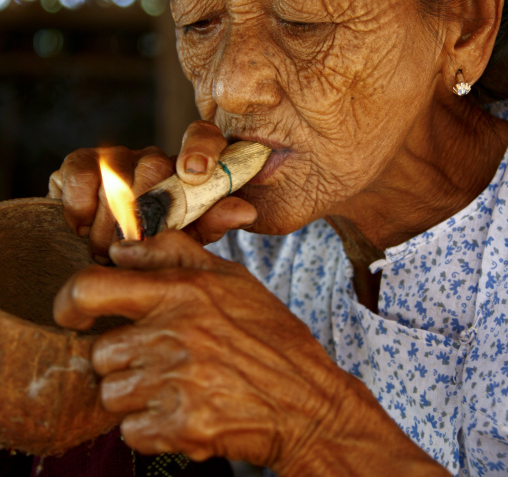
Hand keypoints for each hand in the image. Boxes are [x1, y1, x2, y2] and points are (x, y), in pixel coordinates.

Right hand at [48, 121, 256, 260]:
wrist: (107, 261)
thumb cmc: (154, 249)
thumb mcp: (188, 239)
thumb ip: (214, 220)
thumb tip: (247, 211)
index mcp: (187, 170)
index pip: (204, 136)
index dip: (201, 149)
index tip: (196, 173)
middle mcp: (153, 158)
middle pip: (154, 164)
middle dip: (142, 212)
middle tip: (134, 246)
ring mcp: (116, 158)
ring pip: (115, 171)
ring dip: (108, 219)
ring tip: (106, 248)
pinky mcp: (80, 163)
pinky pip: (80, 172)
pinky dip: (80, 205)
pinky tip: (82, 227)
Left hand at [53, 232, 449, 475]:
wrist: (306, 401)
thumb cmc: (270, 336)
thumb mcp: (231, 279)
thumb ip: (173, 255)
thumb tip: (121, 248)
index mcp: (181, 292)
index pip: (91, 289)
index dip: (70, 303)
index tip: (73, 315)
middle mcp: (173, 335)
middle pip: (100, 353)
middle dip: (123, 359)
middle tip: (159, 359)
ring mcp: (175, 383)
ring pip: (112, 395)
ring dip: (137, 395)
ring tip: (178, 385)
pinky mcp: (180, 427)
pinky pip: (131, 431)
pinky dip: (151, 428)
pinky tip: (185, 410)